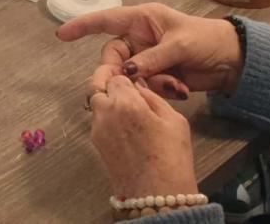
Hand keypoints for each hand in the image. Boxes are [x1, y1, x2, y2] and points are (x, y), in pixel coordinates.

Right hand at [57, 3, 244, 99]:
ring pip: (129, 76)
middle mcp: (140, 38)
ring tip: (174, 85)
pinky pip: (145, 87)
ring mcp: (148, 58)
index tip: (61, 34)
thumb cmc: (206, 40)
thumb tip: (126, 71)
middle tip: (130, 85)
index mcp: (143, 20)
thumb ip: (151, 58)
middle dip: (121, 73)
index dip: (83, 26)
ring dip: (148, 85)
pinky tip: (180, 90)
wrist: (232, 62)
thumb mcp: (179, 45)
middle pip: (114, 57)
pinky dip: (160, 90)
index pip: (106, 20)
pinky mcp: (156, 76)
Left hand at [87, 72, 201, 199]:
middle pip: (97, 86)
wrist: (157, 194)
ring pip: (95, 104)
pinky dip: (107, 118)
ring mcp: (97, 130)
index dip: (125, 76)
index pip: (116, 76)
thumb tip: (138, 86)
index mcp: (126, 103)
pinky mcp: (96, 144)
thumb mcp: (174, 120)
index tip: (133, 80)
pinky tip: (126, 128)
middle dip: (107, 83)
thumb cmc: (171, 157)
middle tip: (123, 88)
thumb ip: (152, 97)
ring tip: (128, 110)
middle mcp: (106, 113)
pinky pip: (98, 121)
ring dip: (107, 101)